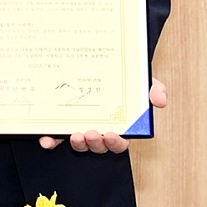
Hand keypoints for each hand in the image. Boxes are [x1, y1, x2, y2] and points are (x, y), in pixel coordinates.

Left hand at [40, 79, 167, 153]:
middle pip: (98, 145)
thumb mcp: (139, 80)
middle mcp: (98, 128)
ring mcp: (79, 127)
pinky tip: (46, 140)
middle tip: (90, 133)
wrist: (92, 61)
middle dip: (95, 143)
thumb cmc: (120, 78)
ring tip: (75, 134)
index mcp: (118, 125)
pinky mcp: (61, 124)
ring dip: (77, 143)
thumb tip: (159, 100)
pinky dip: (51, 140)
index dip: (115, 142)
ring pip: (79, 144)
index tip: (110, 134)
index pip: (119, 141)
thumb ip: (153, 88)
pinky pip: (56, 137)